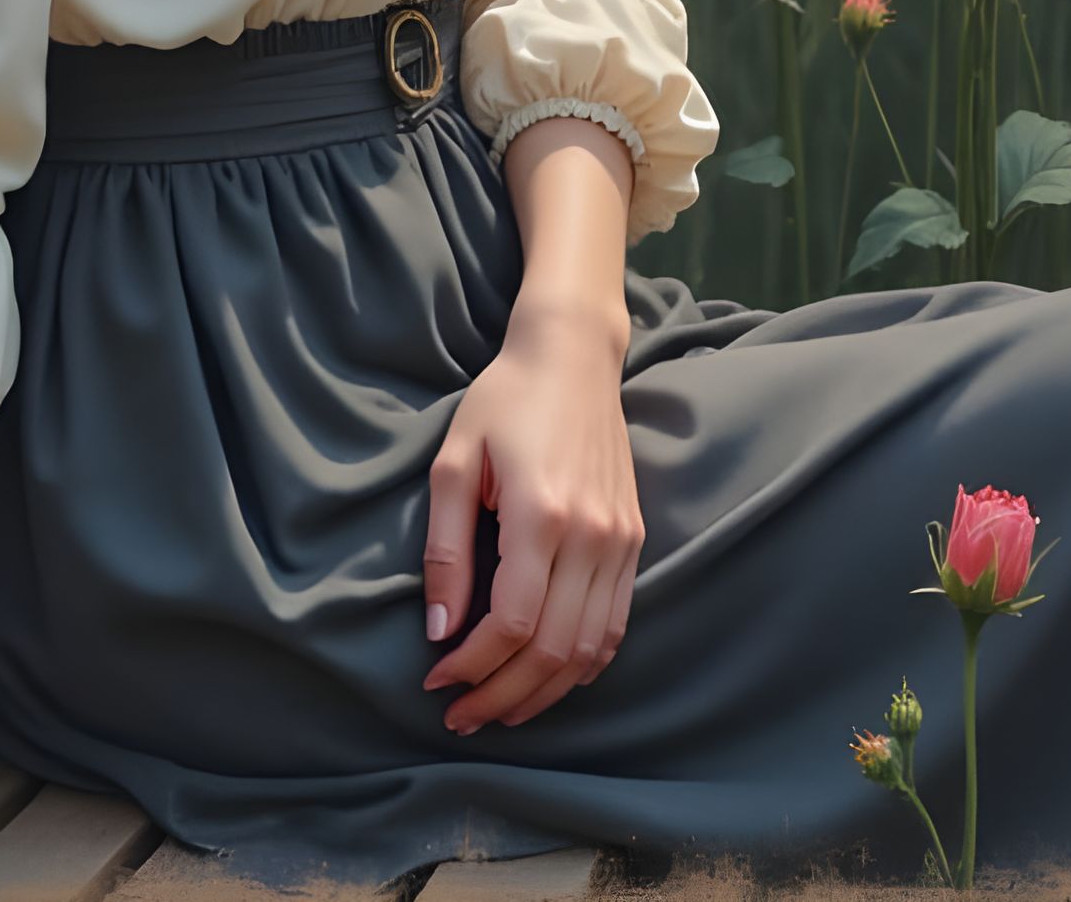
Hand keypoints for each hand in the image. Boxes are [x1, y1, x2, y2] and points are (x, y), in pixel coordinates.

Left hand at [421, 300, 643, 734]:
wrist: (573, 355)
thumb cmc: (504, 400)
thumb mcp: (454, 461)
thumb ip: (446, 548)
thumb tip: (441, 630)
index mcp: (542, 512)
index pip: (513, 623)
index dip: (473, 665)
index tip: (436, 681)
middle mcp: (592, 534)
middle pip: (553, 650)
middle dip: (502, 695)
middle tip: (460, 715)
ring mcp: (621, 540)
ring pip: (589, 650)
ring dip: (543, 693)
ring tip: (499, 709)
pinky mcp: (634, 540)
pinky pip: (615, 625)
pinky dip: (582, 665)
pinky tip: (548, 677)